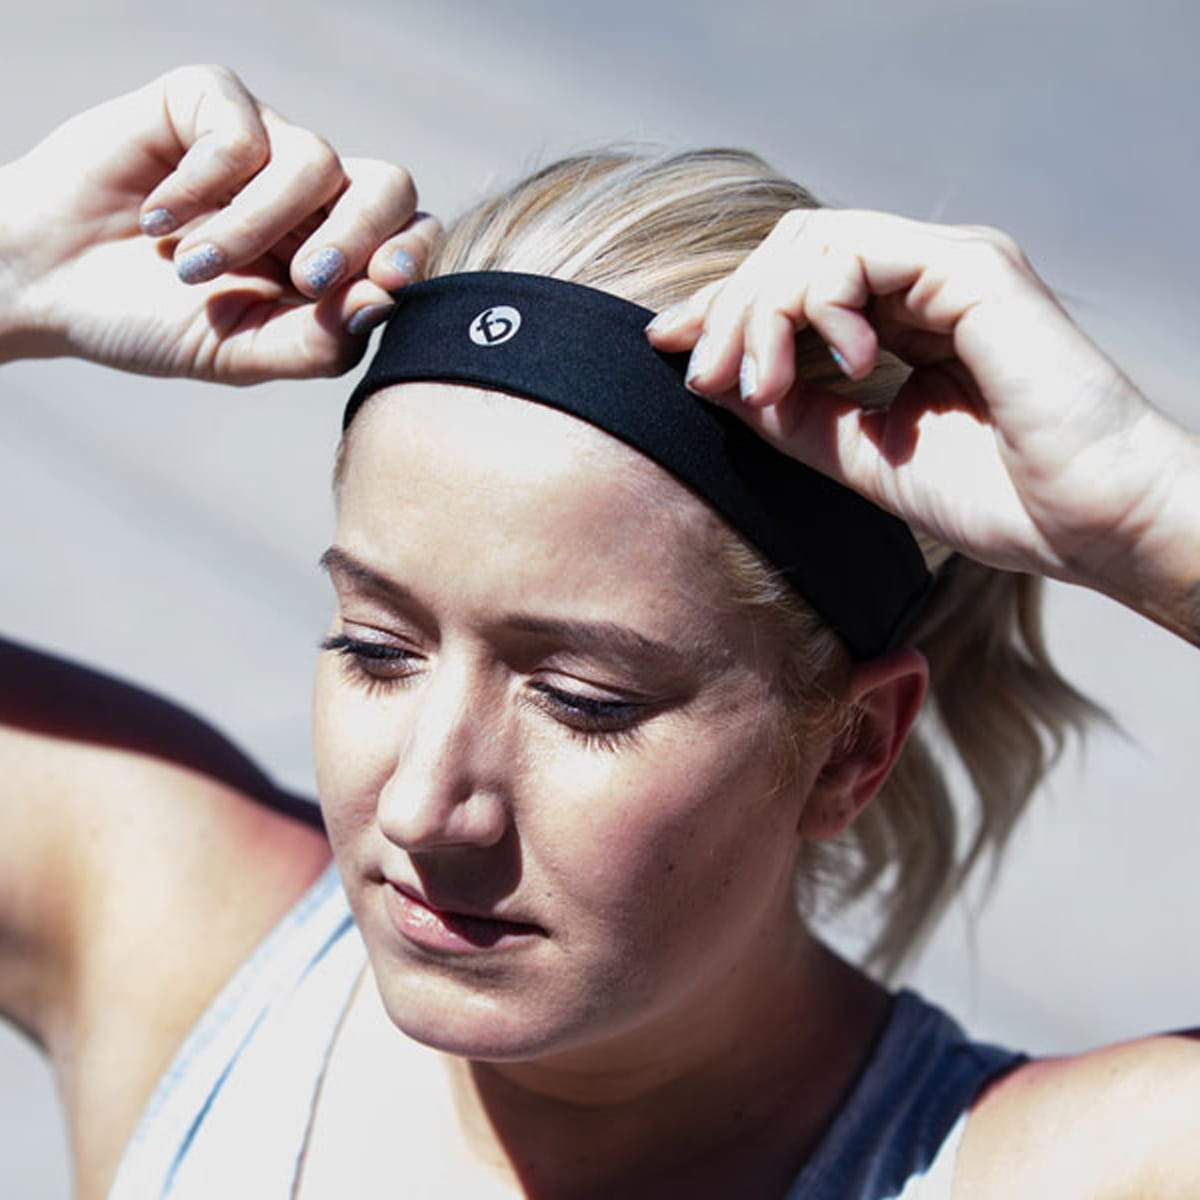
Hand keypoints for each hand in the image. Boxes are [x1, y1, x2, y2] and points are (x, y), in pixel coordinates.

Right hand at [0, 63, 435, 382]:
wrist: (49, 284)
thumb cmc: (153, 320)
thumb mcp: (242, 351)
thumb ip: (317, 341)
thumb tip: (386, 303)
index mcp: (335, 256)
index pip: (409, 239)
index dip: (411, 254)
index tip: (385, 282)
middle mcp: (312, 197)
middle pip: (388, 185)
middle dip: (361, 234)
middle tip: (309, 280)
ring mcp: (264, 143)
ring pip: (313, 162)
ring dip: (251, 227)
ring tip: (190, 266)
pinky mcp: (208, 102)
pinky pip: (241, 129)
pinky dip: (203, 185)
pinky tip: (159, 215)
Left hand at [646, 208, 1199, 638]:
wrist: (1090, 524)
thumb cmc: (998, 497)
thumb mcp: (865, 457)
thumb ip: (798, 417)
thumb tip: (720, 389)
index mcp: (900, 320)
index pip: (791, 287)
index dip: (724, 311)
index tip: (668, 350)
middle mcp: (921, 281)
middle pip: (788, 251)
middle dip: (731, 311)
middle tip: (704, 379)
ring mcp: (948, 267)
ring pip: (812, 242)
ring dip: (764, 309)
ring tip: (760, 384)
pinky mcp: (971, 269)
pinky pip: (860, 252)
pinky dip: (822, 303)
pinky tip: (840, 368)